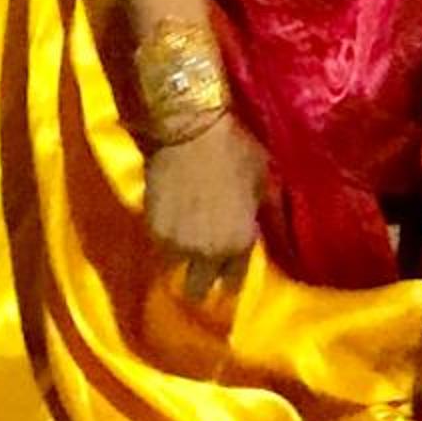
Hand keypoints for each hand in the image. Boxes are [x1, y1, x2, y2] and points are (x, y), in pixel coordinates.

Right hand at [142, 112, 264, 301]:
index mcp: (240, 243)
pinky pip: (159, 247)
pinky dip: (164, 240)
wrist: (190, 130)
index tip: (226, 275)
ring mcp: (176, 245)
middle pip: (198, 290)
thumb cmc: (234, 149)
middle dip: (201, 282)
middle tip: (200, 267)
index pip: (234, 283)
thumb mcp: (262, 179)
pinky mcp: (152, 231)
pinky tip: (169, 223)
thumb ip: (264, 210)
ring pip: (175, 269)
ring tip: (182, 243)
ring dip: (180, 260)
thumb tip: (269, 223)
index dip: (230, 279)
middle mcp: (208, 253)